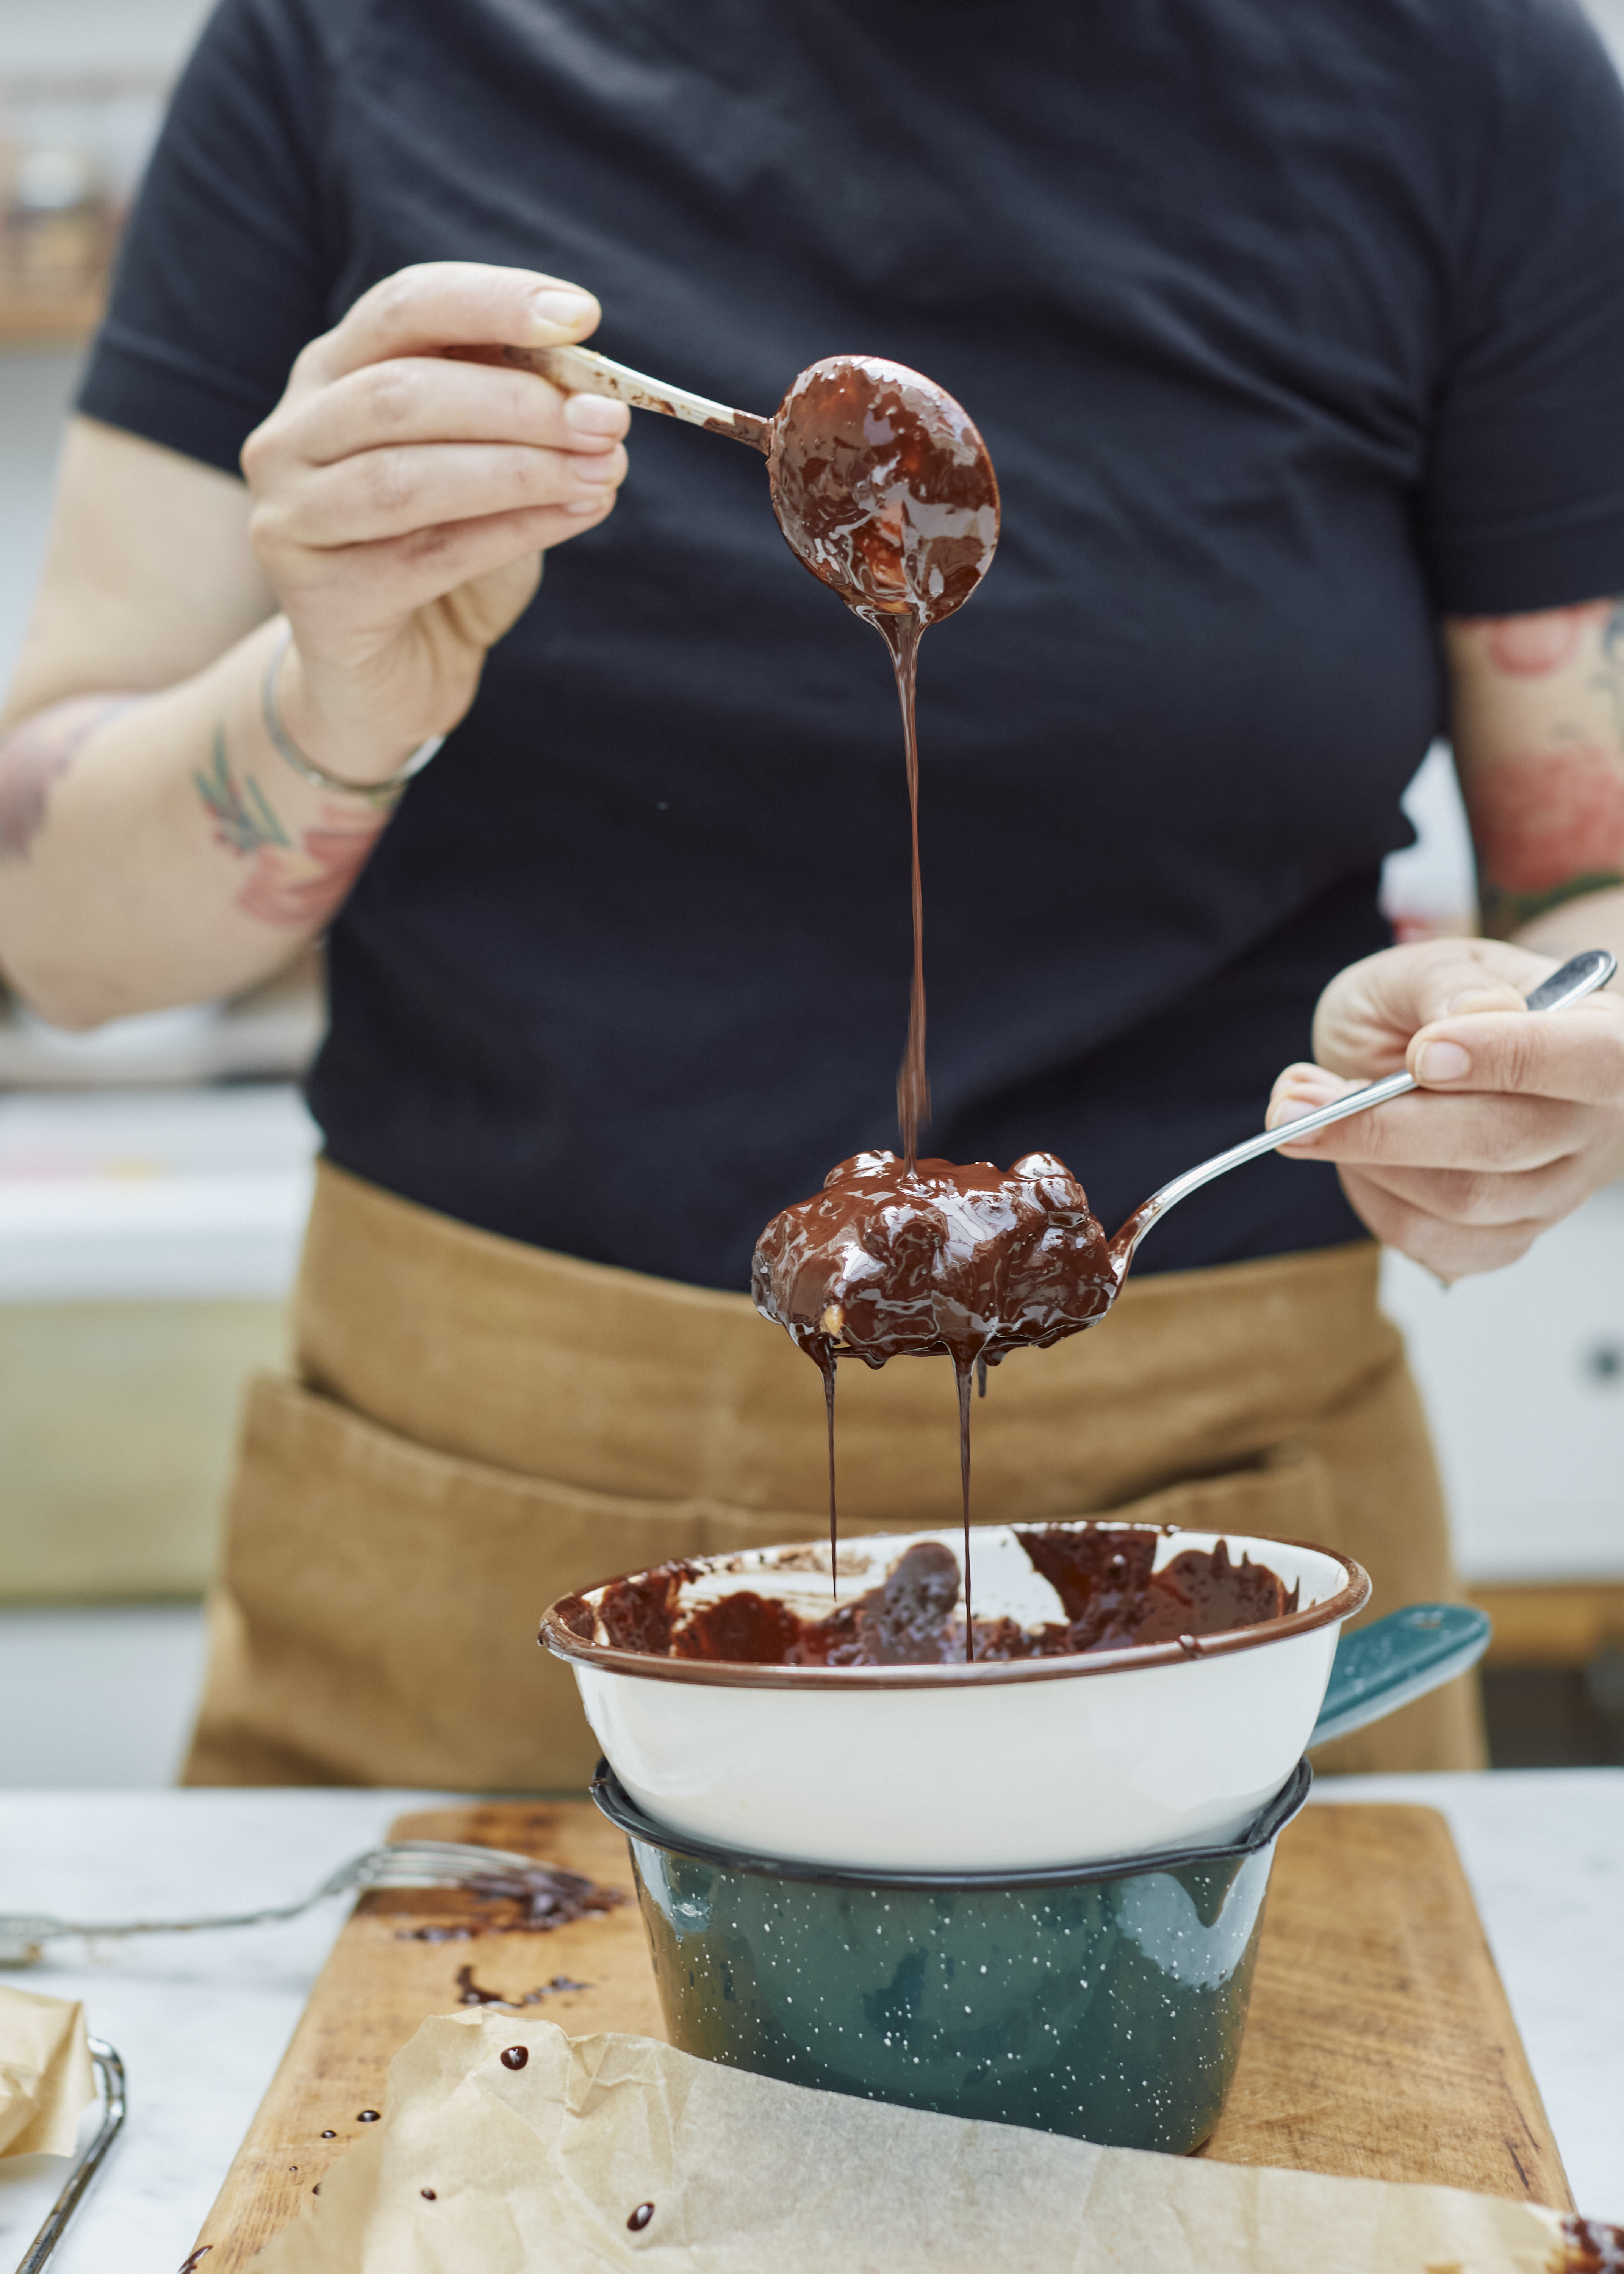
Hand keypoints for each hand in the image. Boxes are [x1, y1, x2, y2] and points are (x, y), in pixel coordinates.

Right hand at [241, 262, 629, 782]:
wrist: (392, 679)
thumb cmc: (442, 555)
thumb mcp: (483, 468)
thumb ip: (516, 423)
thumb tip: (597, 400)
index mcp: (331, 375)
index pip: (402, 306)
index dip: (491, 300)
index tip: (582, 314)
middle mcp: (292, 434)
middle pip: (402, 391)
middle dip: (519, 401)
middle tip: (609, 420)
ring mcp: (290, 515)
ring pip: (407, 476)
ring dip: (519, 468)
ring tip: (603, 471)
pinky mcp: (316, 596)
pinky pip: (426, 555)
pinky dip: (512, 531)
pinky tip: (577, 514)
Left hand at [1265, 938, 1623, 1278]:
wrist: (1419, 1053)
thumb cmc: (1429, 1004)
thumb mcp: (1422, 965)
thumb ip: (1443, 983)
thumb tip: (1473, 1013)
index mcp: (1598, 1035)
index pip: (1593, 1059)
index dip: (1509, 1059)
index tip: (1420, 1054)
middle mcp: (1593, 1124)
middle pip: (1507, 1142)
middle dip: (1387, 1124)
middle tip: (1298, 1100)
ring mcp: (1554, 1190)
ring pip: (1460, 1198)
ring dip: (1362, 1157)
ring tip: (1301, 1111)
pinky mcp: (1503, 1237)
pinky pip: (1431, 1240)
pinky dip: (1369, 1198)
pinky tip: (1346, 1153)